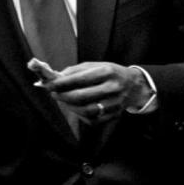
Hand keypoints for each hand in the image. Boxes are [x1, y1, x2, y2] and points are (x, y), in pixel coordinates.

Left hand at [27, 58, 150, 122]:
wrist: (134, 86)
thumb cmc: (109, 73)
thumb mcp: (95, 65)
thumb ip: (75, 71)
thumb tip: (55, 78)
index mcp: (107, 71)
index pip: (79, 79)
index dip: (62, 83)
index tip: (49, 85)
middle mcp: (112, 88)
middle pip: (81, 96)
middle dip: (63, 96)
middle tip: (53, 94)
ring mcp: (114, 103)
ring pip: (86, 110)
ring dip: (70, 107)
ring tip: (63, 101)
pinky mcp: (114, 115)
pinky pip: (92, 119)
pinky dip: (79, 114)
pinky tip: (75, 107)